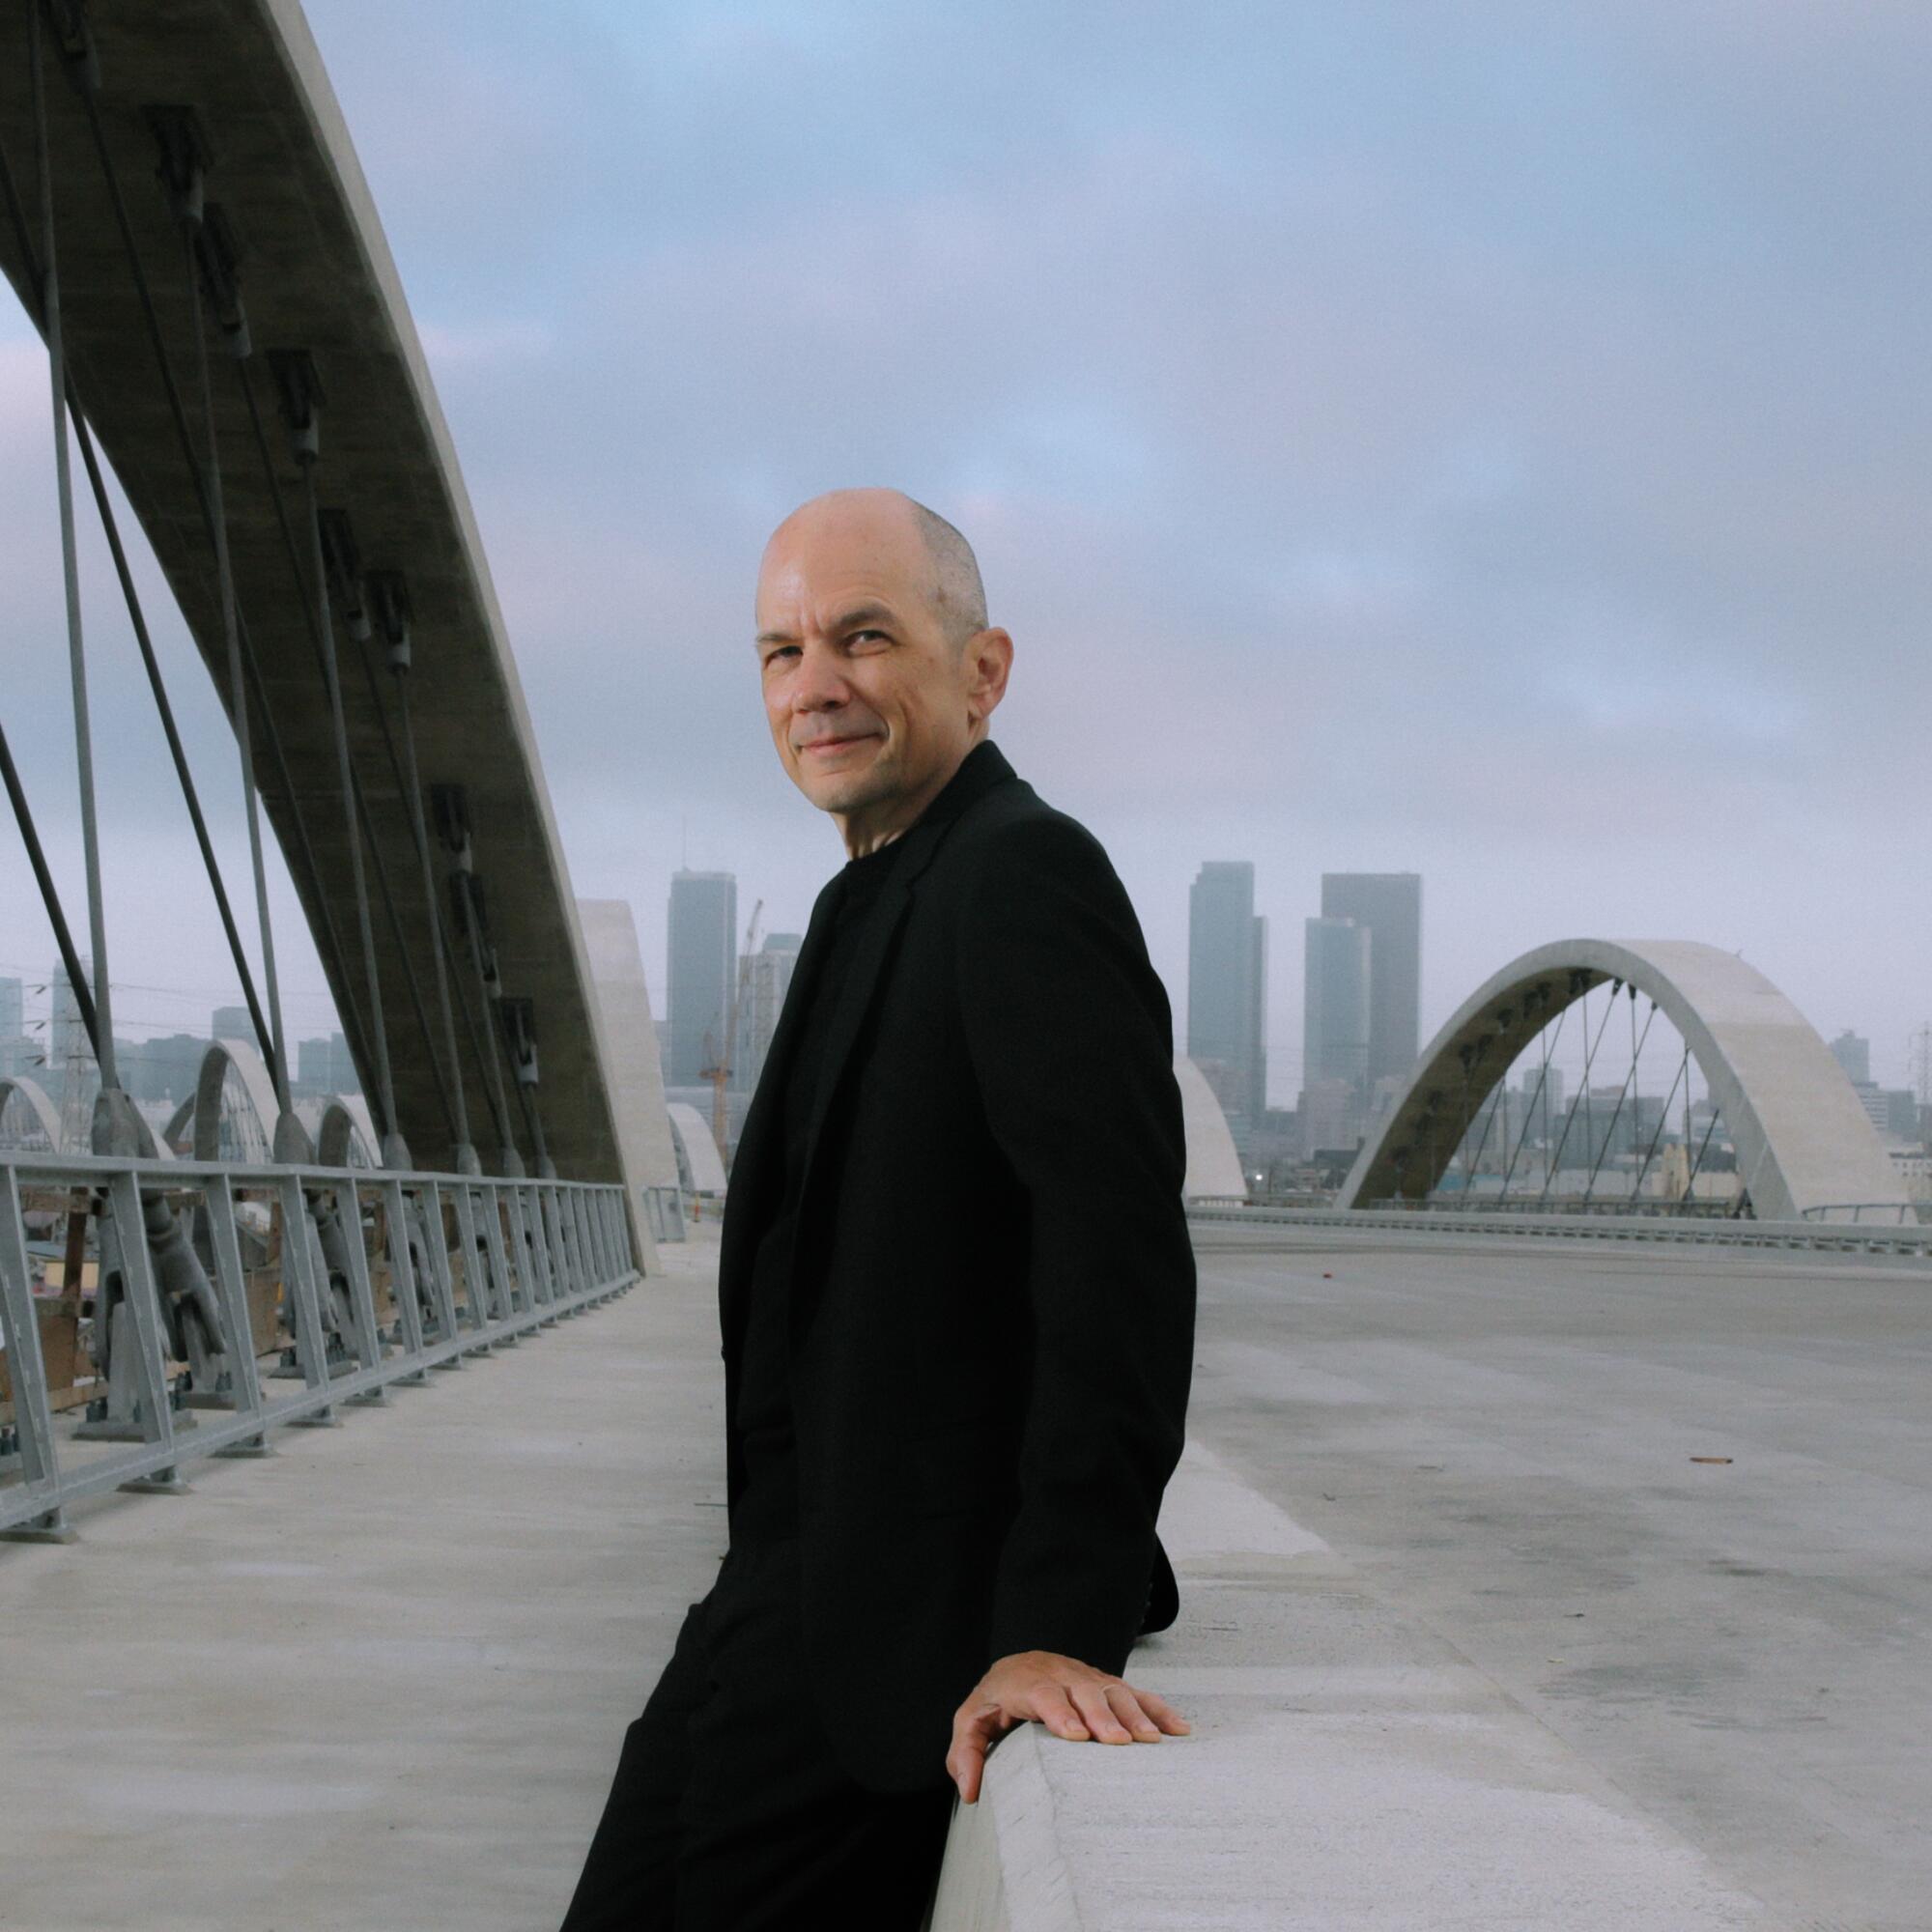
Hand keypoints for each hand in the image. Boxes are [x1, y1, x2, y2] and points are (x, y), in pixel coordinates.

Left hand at [945, 1649, 1189, 1802]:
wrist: (1018, 1665)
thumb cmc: (996, 1702)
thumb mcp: (972, 1722)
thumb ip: (967, 1753)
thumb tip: (971, 1790)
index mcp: (1026, 1682)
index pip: (1043, 1693)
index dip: (1060, 1712)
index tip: (1078, 1735)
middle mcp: (1060, 1674)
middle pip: (1084, 1690)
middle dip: (1103, 1715)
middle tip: (1120, 1742)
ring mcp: (1087, 1677)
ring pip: (1113, 1689)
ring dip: (1134, 1713)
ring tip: (1152, 1740)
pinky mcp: (1106, 1685)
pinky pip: (1135, 1693)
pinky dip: (1158, 1709)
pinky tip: (1178, 1729)